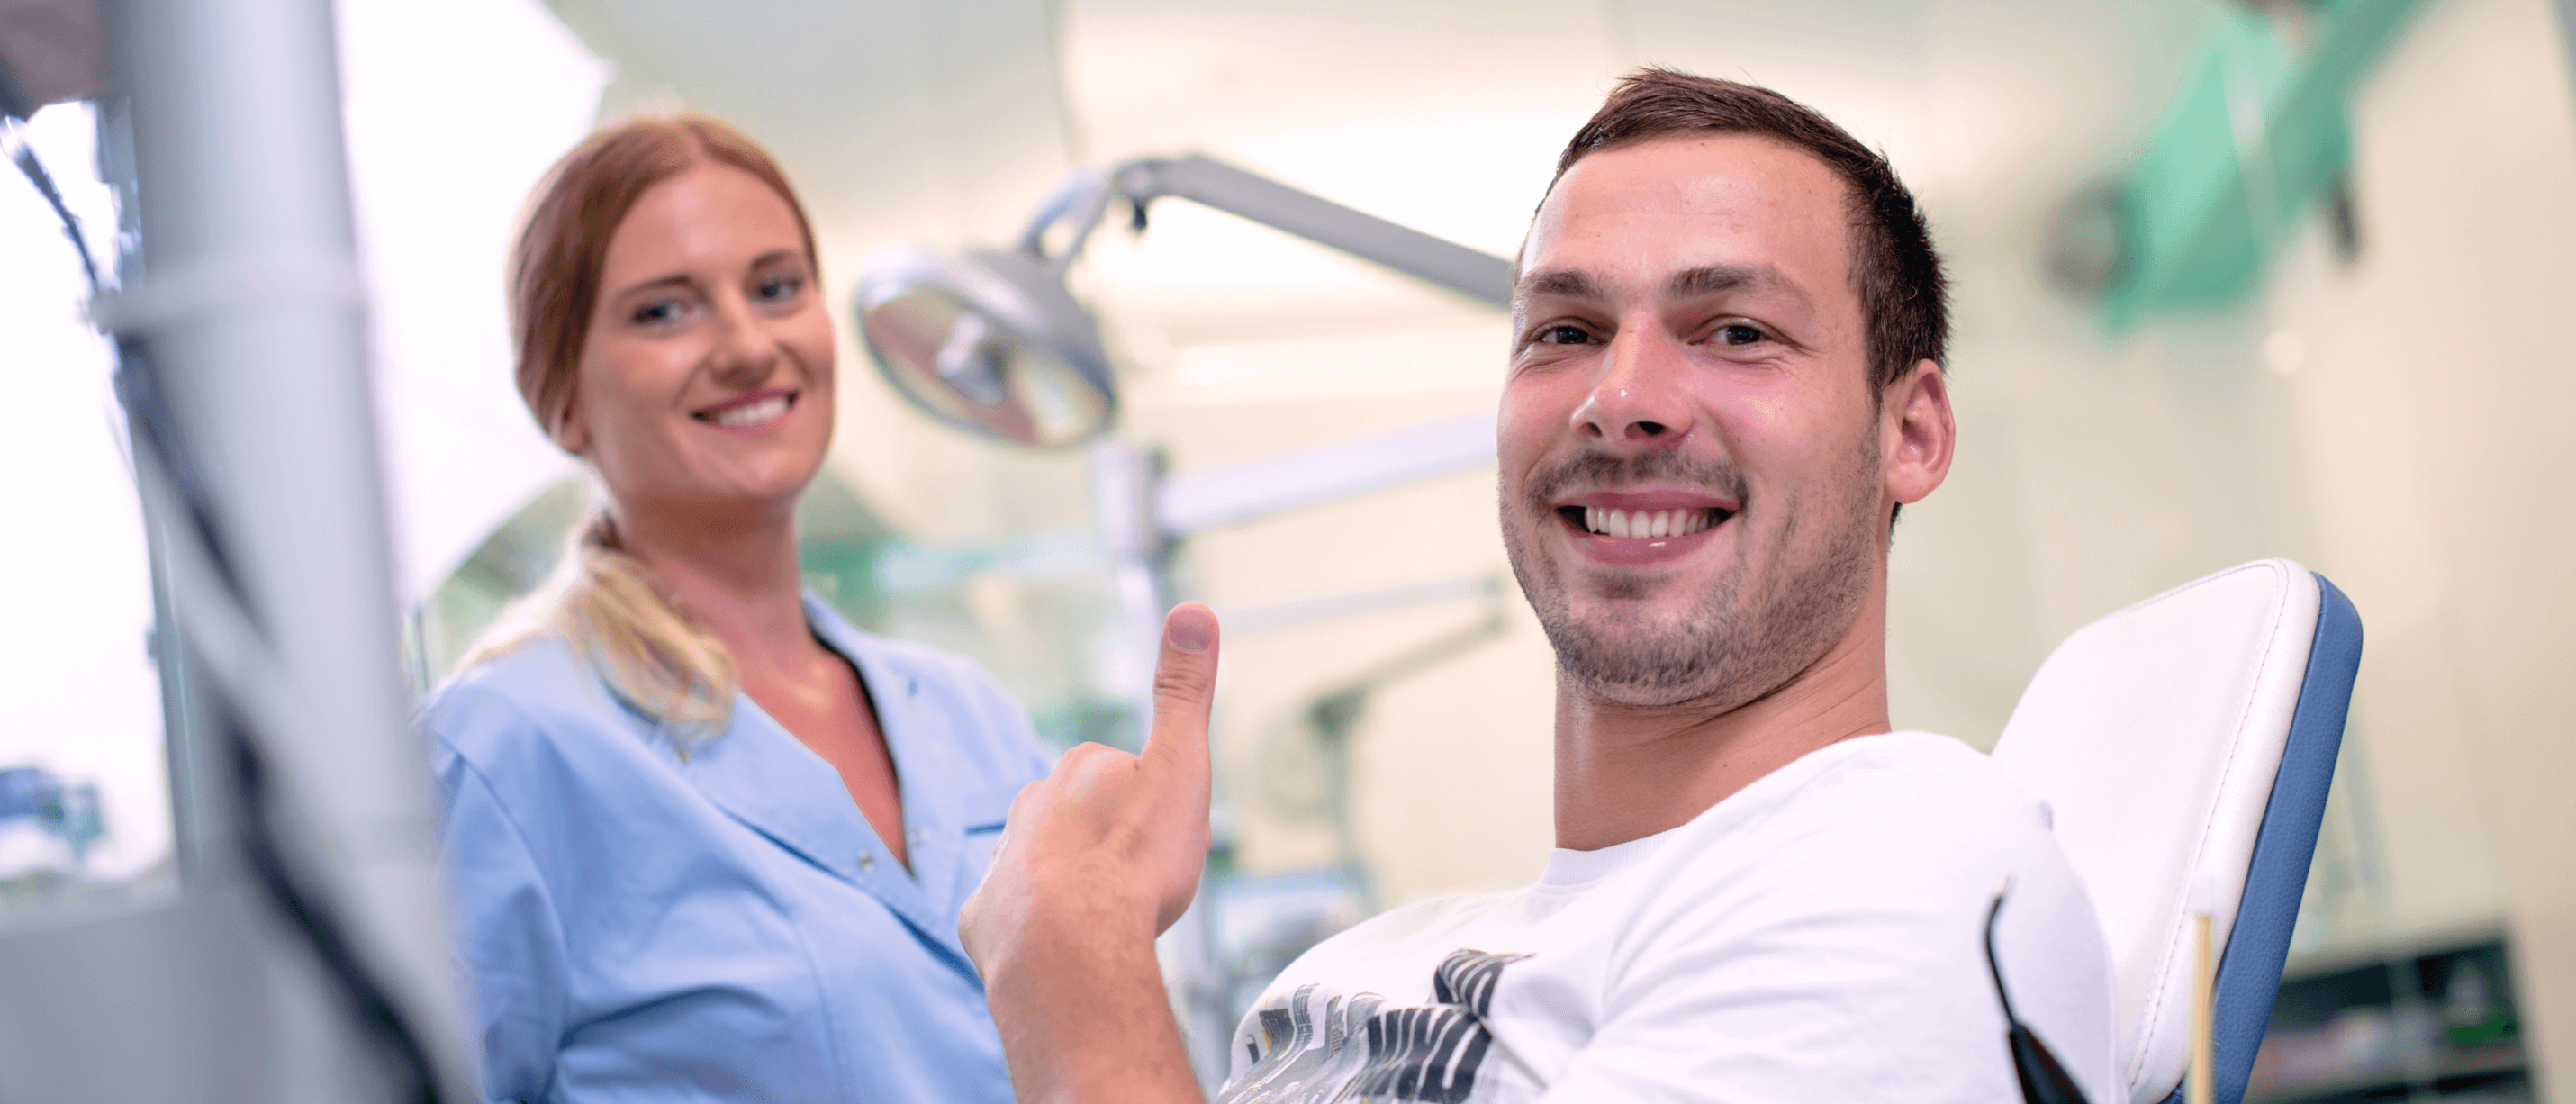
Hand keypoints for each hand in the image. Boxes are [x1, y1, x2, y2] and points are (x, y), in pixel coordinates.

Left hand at [962, 602, 1218, 969]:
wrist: (1071, 950)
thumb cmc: (1132, 863)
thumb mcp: (1180, 766)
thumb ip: (1184, 692)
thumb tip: (1193, 608)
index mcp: (1079, 769)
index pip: (1122, 775)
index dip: (1152, 807)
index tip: (1166, 836)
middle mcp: (1031, 806)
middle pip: (1082, 818)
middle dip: (1110, 843)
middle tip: (1143, 881)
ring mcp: (1002, 863)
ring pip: (1045, 866)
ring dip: (1072, 885)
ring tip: (1106, 920)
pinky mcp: (985, 918)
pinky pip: (1015, 917)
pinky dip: (1038, 928)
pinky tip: (1064, 945)